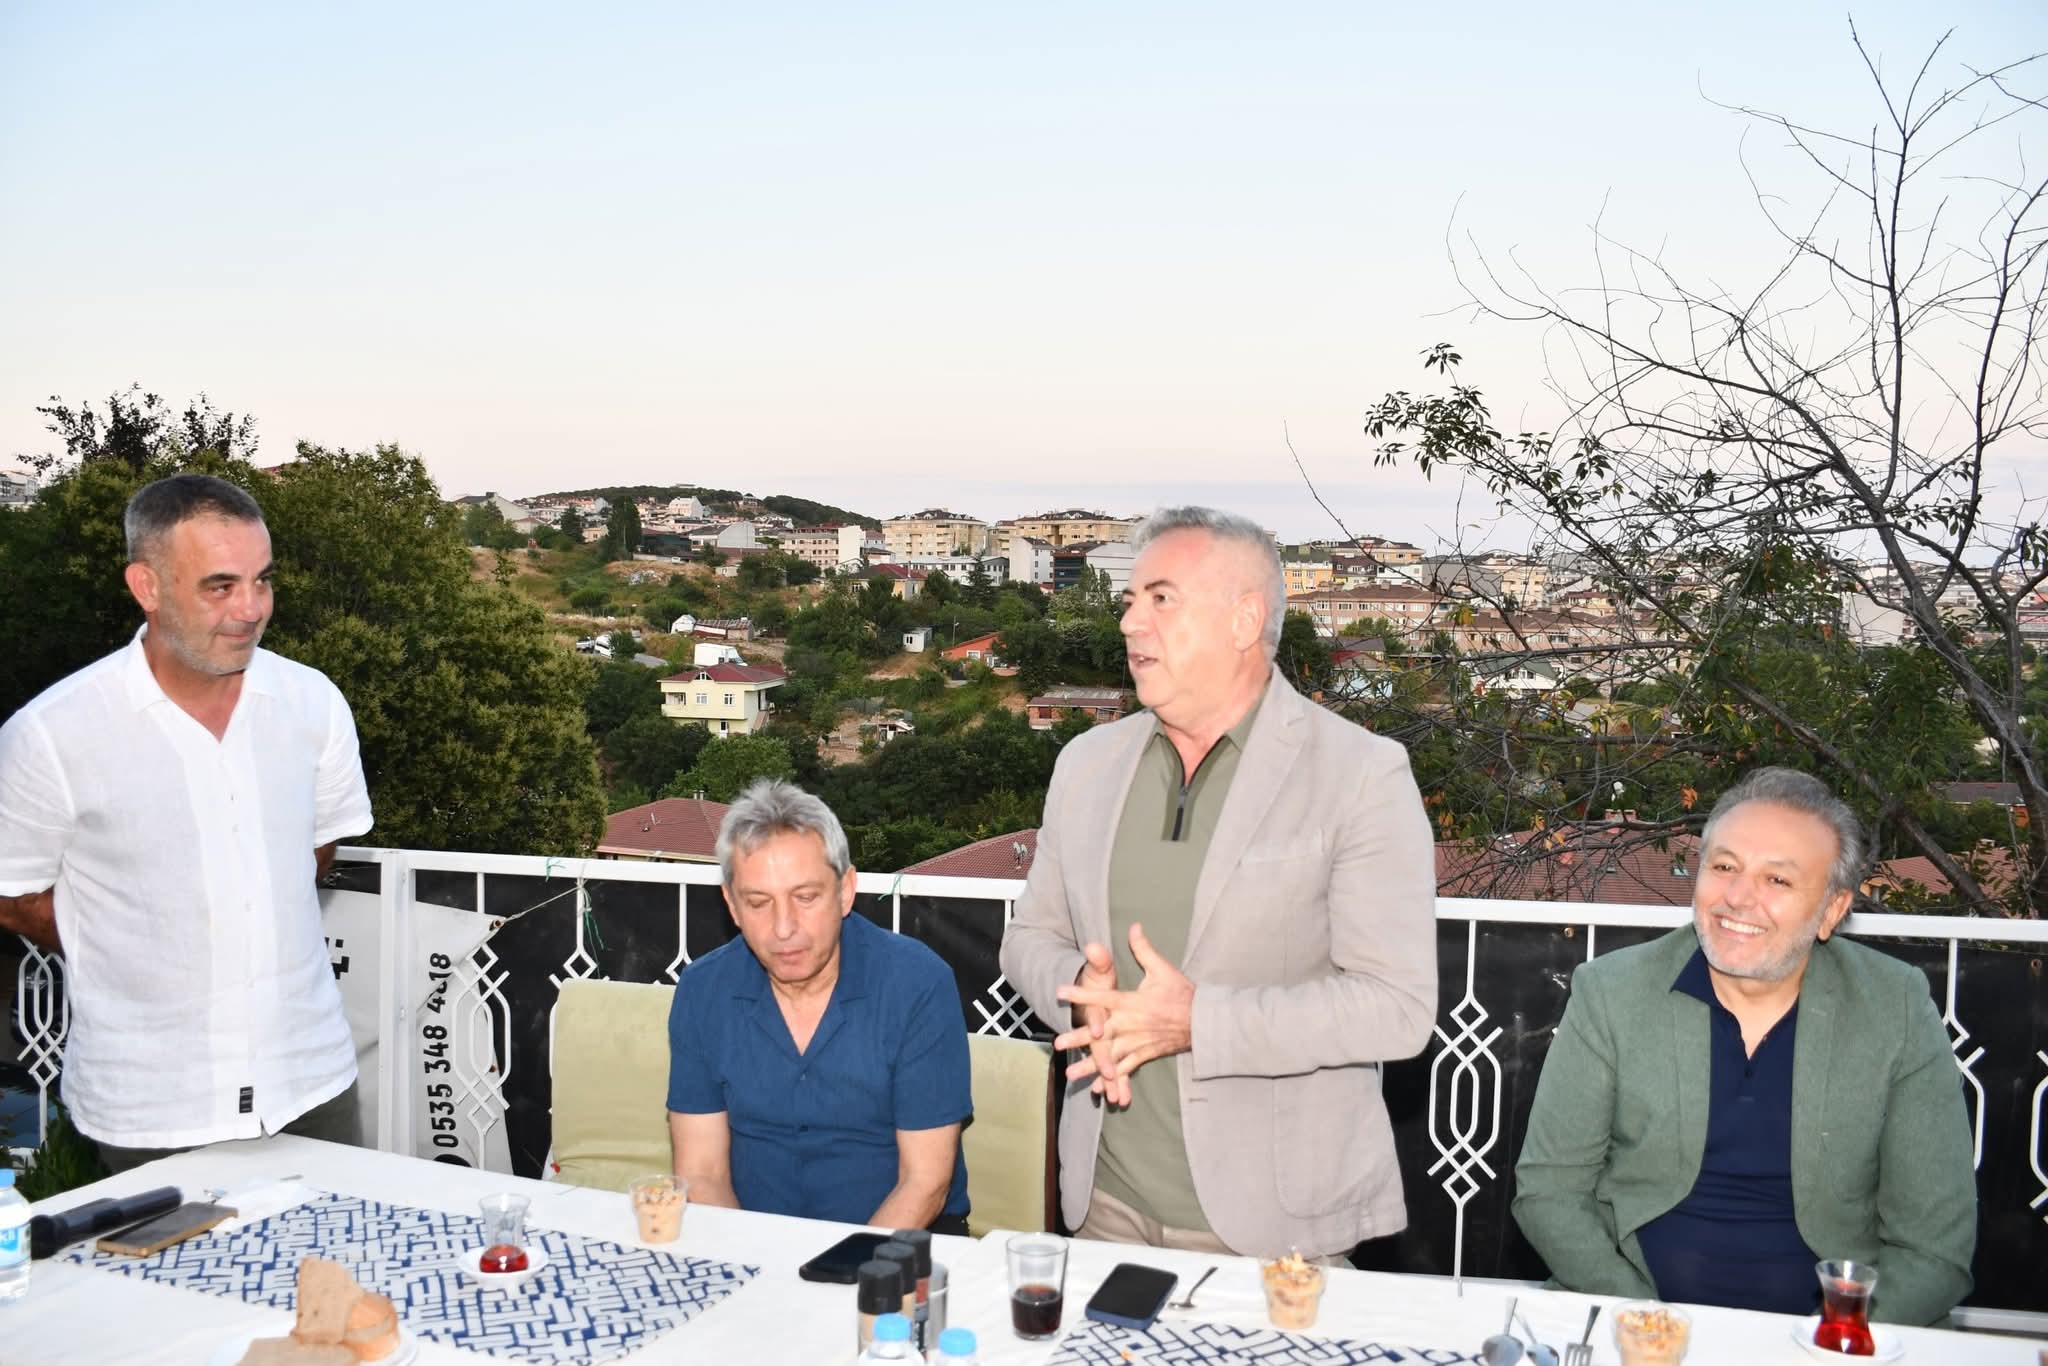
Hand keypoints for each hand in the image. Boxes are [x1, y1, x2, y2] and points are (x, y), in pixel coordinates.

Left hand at [1056, 923, 1194, 1097]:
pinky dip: (1112, 1080)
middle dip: (1078, 1038)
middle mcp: (1132, 1025)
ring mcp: (1138, 1043)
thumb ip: (1144, 949)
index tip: (1060, 992)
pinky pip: (1126, 1070)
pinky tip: (1097, 1090)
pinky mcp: (1145, 1055)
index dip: (1081, 994)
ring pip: (1110, 1056)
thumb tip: (1133, 926)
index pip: (1102, 998)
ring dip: (1089, 1065)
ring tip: (1069, 1074)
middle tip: (1057, 1043)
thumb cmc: (1183, 994)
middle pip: (1100, 1033)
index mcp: (1133, 1003)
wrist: (1204, 1022)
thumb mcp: (1163, 969)